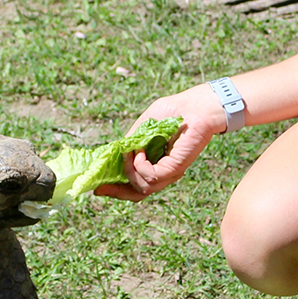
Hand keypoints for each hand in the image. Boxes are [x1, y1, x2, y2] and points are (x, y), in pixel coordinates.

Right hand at [95, 84, 227, 200]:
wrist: (198, 105)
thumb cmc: (176, 110)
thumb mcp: (146, 124)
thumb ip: (133, 139)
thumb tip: (116, 153)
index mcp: (157, 162)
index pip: (137, 183)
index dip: (117, 188)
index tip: (98, 187)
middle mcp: (164, 171)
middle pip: (139, 193)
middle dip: (117, 192)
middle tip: (100, 189)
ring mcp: (171, 171)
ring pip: (143, 187)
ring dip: (129, 171)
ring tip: (130, 153)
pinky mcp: (176, 167)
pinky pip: (151, 176)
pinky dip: (140, 166)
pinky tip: (139, 152)